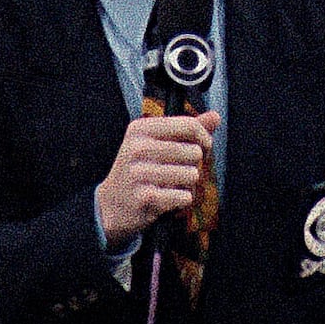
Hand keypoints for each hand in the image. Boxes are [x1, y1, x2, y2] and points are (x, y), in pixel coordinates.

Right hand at [94, 111, 215, 248]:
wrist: (110, 207)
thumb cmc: (138, 172)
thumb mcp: (155, 144)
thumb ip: (186, 130)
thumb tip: (214, 116)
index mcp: (140, 129)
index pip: (189, 125)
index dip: (205, 138)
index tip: (203, 148)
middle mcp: (138, 148)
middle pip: (194, 152)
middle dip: (195, 165)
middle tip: (181, 171)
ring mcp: (140, 173)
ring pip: (192, 175)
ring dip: (188, 184)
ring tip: (172, 185)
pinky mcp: (145, 197)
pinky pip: (184, 196)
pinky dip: (182, 200)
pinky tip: (168, 199)